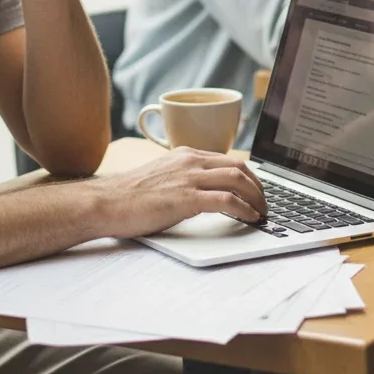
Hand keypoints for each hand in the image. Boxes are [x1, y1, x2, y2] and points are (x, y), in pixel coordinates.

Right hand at [96, 148, 267, 237]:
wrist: (108, 202)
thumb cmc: (130, 195)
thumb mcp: (163, 177)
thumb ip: (184, 177)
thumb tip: (205, 192)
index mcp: (186, 154)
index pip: (229, 160)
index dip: (249, 176)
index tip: (256, 191)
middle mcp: (191, 161)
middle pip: (239, 167)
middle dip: (259, 187)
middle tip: (265, 204)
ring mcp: (189, 177)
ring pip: (238, 180)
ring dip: (256, 198)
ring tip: (262, 213)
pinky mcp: (187, 197)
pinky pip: (226, 200)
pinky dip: (244, 209)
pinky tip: (249, 218)